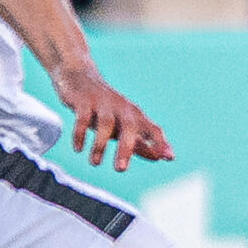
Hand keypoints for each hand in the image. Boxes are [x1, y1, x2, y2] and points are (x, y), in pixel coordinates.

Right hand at [51, 64, 173, 171]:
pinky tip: (78, 149)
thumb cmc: (106, 108)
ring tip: (95, 163)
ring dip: (100, 145)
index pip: (152, 128)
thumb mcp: (123, 126)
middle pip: (129, 126)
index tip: (169, 158)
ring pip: (106, 123)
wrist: (79, 77)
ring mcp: (102, 103)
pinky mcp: (83, 101)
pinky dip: (80, 134)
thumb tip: (160, 157)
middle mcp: (122, 107)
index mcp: (134, 115)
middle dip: (126, 148)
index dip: (161, 142)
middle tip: (120, 170)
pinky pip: (83, 118)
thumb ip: (141, 142)